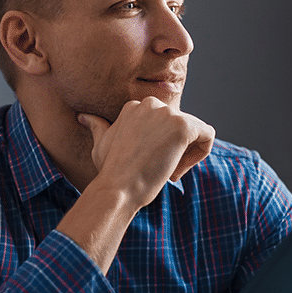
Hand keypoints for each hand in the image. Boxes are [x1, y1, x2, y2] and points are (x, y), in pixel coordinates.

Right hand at [78, 98, 214, 208]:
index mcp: (135, 106)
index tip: (147, 164)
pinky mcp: (183, 126)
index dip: (159, 147)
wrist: (117, 188)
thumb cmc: (109, 172)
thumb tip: (83, 117)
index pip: (163, 124)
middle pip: (179, 126)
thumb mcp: (101, 144)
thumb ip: (98, 127)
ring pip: (194, 132)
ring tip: (165, 172)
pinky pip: (207, 135)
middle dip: (174, 149)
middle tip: (157, 170)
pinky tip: (177, 170)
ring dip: (185, 155)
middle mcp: (151, 104)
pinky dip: (200, 154)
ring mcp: (168, 113)